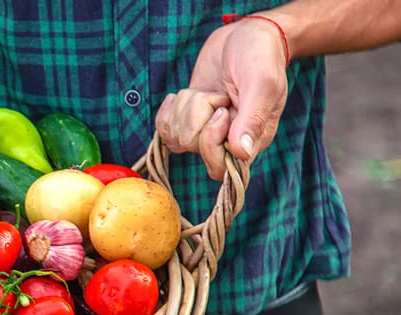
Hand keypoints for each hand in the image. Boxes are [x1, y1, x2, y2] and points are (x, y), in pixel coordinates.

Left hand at [155, 16, 288, 179]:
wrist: (245, 36)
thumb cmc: (261, 57)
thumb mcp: (262, 84)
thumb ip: (252, 119)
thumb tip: (241, 153)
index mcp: (251, 140)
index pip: (219, 166)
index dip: (211, 139)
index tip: (222, 111)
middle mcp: (226, 142)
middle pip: (192, 146)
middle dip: (197, 114)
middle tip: (218, 95)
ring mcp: (205, 132)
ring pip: (176, 137)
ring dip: (186, 107)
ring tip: (208, 92)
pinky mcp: (188, 121)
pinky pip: (164, 130)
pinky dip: (168, 110)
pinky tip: (183, 96)